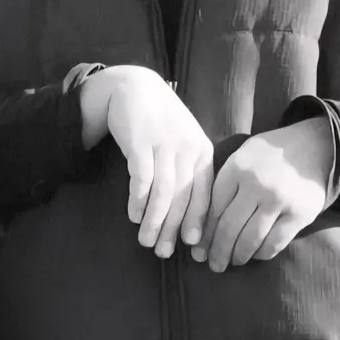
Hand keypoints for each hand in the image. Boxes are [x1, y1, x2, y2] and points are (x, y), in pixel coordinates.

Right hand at [83, 67, 214, 257]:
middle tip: (163, 252)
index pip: (205, 194)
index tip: (193, 247)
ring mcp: (163, 145)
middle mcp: (186, 149)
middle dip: (173, 229)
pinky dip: (138, 201)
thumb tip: (191, 215)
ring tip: (145, 240)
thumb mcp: (184, 141)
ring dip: (154, 221)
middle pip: (183, 198)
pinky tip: (134, 215)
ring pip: (163, 193)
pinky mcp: (140, 142)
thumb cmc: (161, 121)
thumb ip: (190, 171)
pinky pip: (141, 179)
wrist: (135, 87)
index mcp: (202, 151)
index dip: (199, 222)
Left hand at [190, 116, 333, 271]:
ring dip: (237, 256)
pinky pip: (275, 242)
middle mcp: (255, 184)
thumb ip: (225, 181)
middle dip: (217, 250)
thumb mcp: (242, 156)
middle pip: (229, 226)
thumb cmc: (270, 155)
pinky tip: (254, 256)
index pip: (214, 207)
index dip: (205, 231)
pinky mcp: (299, 214)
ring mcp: (278, 200)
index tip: (198, 248)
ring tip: (231, 264)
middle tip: (212, 265)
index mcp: (236, 168)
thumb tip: (202, 219)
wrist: (314, 146)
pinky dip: (262, 253)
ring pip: (250, 238)